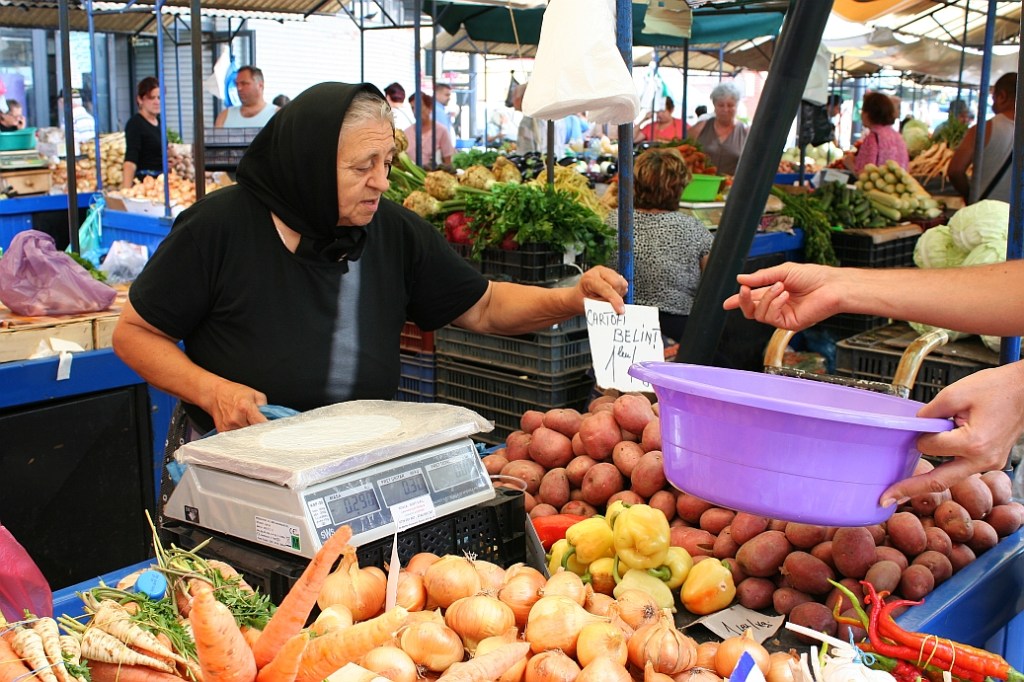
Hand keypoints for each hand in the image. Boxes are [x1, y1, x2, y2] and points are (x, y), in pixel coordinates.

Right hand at [207, 379, 268, 432]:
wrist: (215, 394)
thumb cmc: (235, 393)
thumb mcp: (255, 394)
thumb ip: (266, 407)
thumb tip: (273, 419)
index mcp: (245, 407)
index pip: (261, 424)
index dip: (269, 428)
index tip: (274, 430)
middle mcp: (236, 418)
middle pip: (254, 433)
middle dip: (261, 432)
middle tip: (263, 428)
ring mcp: (228, 427)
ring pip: (246, 437)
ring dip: (251, 434)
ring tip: (250, 425)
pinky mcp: (223, 432)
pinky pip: (237, 438)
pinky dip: (242, 435)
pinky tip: (242, 427)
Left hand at [578, 265, 627, 314]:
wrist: (579, 296)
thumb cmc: (581, 300)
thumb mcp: (589, 305)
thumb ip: (602, 305)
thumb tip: (615, 308)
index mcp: (589, 278)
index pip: (606, 288)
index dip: (615, 300)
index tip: (620, 310)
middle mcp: (598, 271)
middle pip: (617, 283)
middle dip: (616, 296)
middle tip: (609, 304)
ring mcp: (606, 271)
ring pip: (622, 283)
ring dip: (619, 294)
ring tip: (609, 299)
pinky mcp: (613, 273)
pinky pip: (623, 284)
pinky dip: (620, 291)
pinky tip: (612, 294)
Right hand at [722, 262, 840, 330]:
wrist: (830, 285)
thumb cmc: (813, 276)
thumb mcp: (783, 271)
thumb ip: (761, 276)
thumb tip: (740, 279)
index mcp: (774, 292)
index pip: (752, 299)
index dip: (738, 300)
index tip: (727, 303)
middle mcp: (776, 305)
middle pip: (750, 310)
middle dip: (743, 301)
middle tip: (743, 291)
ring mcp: (782, 315)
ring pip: (758, 314)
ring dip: (766, 298)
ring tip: (780, 286)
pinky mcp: (788, 323)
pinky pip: (770, 317)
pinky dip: (774, 304)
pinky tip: (785, 295)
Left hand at [879, 363, 1023, 504]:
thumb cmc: (997, 388)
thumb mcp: (956, 393)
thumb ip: (931, 412)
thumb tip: (914, 425)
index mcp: (973, 443)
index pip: (930, 446)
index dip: (917, 437)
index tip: (912, 429)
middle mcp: (983, 459)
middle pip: (940, 482)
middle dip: (910, 490)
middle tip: (885, 499)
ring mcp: (990, 463)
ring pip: (951, 478)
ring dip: (927, 482)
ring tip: (901, 490)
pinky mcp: (991, 461)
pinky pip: (963, 469)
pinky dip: (945, 470)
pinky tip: (929, 472)